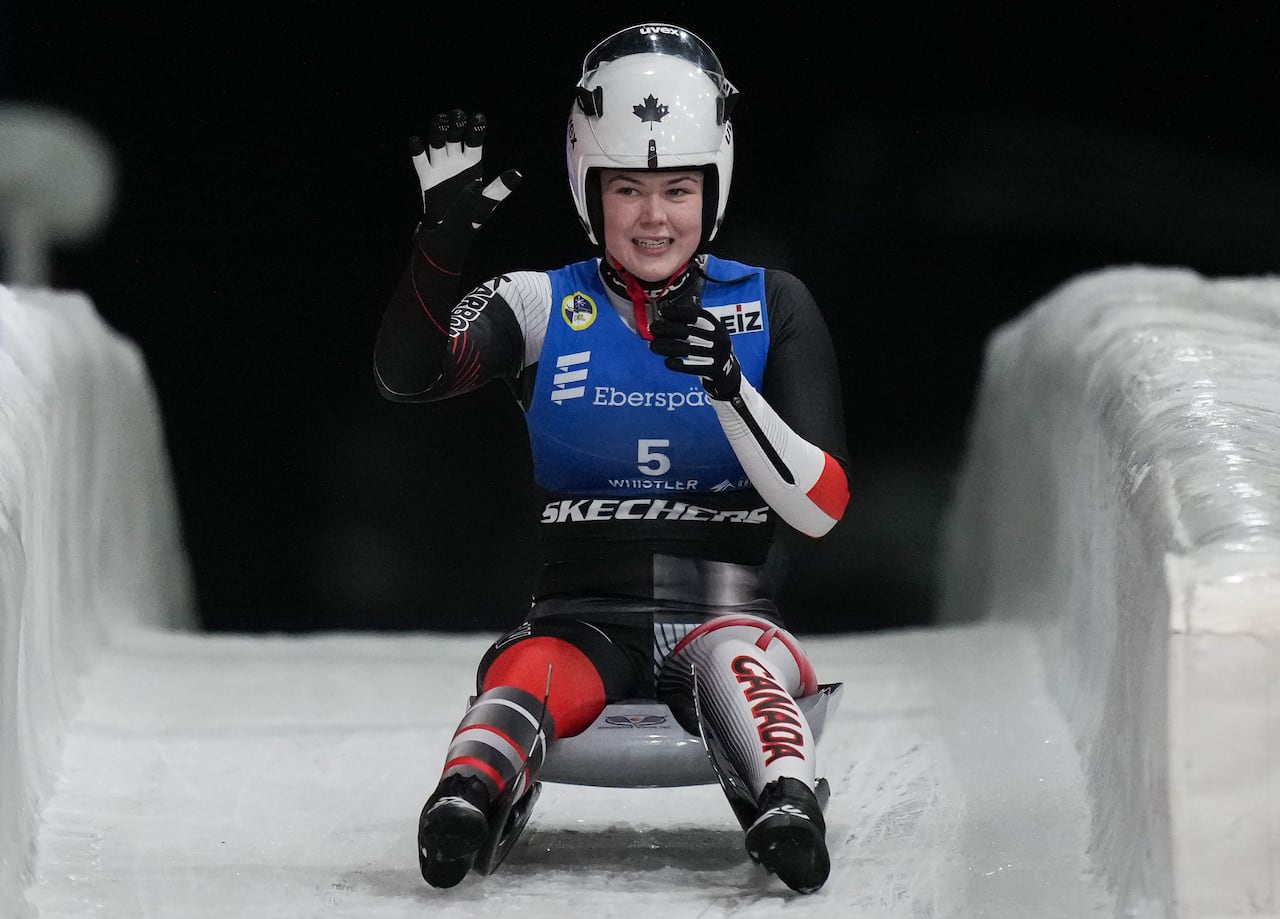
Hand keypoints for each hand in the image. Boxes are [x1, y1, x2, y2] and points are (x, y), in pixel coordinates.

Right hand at [409, 109, 521, 267]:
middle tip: (457, 115)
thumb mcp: (486, 203)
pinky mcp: (427, 178)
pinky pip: (420, 161)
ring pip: (437, 144)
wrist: (449, 235)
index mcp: (473, 165)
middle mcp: (456, 162)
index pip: (474, 142)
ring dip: (438, 132)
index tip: (478, 118)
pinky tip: (415, 140)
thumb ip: (499, 189)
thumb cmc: (470, 219)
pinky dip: (417, 151)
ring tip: (441, 120)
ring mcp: (440, 168)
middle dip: (456, 126)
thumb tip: (517, 174)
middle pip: (455, 138)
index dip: (476, 130)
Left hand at [648, 299, 741, 399]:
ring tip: (653, 346)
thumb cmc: (711, 347)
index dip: (678, 311)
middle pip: (688, 331)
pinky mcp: (712, 370)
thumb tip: (664, 312)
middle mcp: (718, 338)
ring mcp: (716, 355)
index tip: (663, 310)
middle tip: (653, 328)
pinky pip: (691, 367)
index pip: (696, 314)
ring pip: (686, 349)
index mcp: (716, 325)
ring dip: (666, 347)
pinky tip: (667, 361)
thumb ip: (691, 322)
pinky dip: (677, 364)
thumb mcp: (709, 331)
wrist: (728, 372)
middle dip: (667, 328)